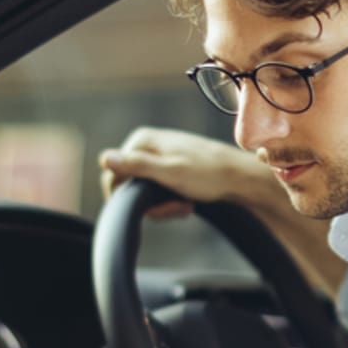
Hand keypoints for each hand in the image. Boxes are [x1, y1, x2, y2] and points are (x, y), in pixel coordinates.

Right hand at [99, 128, 269, 219]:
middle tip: (176, 208)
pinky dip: (172, 202)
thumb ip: (136, 166)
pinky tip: (187, 204)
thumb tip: (104, 159)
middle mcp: (148, 145)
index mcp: (142, 140)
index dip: (130, 198)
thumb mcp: (169, 172)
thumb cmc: (209, 174)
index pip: (113, 176)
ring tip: (184, 206)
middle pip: (130, 185)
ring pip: (146, 191)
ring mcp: (161, 157)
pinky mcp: (172, 169)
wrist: (242, 178)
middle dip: (151, 204)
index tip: (154, 208)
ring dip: (164, 205)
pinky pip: (160, 191)